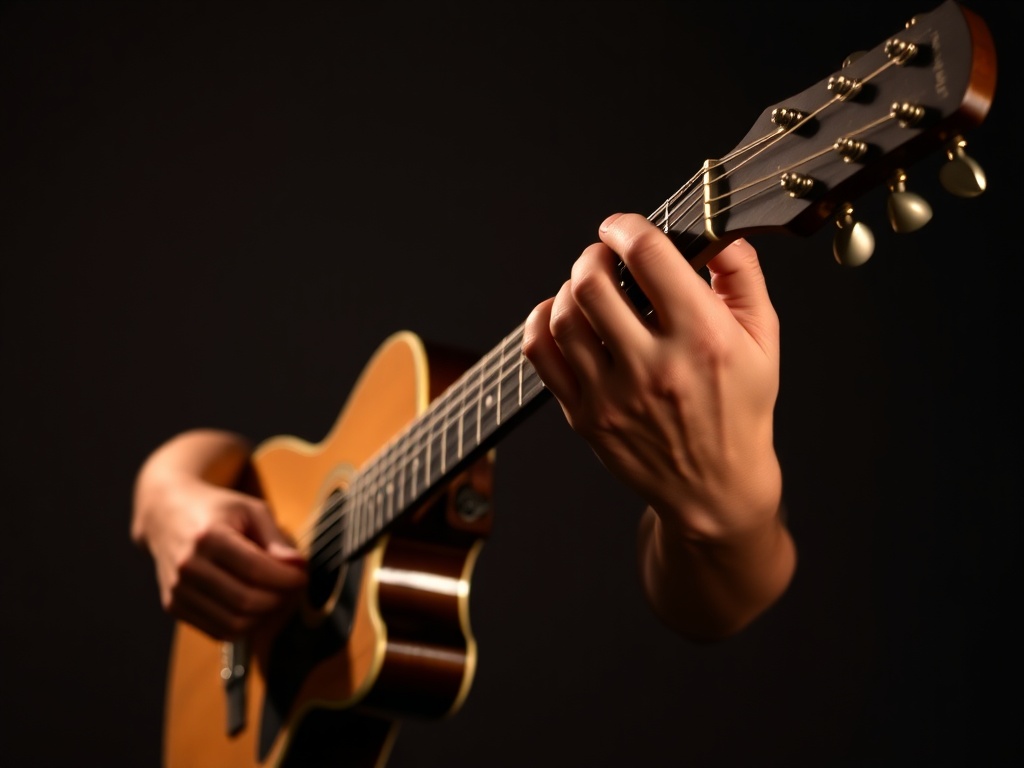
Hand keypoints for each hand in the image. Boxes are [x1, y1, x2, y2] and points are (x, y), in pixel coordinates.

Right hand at [133, 435, 307, 639]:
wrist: (166, 513)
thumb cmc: (215, 509)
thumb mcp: (251, 510)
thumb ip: (275, 539)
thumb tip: (298, 566)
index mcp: (208, 537)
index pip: (256, 570)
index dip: (287, 579)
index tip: (302, 575)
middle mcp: (188, 566)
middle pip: (246, 601)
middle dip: (280, 599)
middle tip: (293, 588)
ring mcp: (177, 590)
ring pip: (234, 623)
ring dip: (264, 617)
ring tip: (276, 597)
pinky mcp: (173, 605)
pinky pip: (217, 631)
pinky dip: (244, 626)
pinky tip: (255, 607)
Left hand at [523, 212, 781, 540]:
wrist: (715, 487)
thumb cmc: (740, 410)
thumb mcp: (763, 341)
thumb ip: (742, 277)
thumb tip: (717, 233)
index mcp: (704, 339)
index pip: (648, 256)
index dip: (625, 227)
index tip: (621, 227)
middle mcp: (655, 367)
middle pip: (593, 282)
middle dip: (593, 256)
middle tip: (603, 257)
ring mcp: (614, 396)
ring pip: (564, 315)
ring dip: (570, 287)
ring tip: (588, 288)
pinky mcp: (586, 418)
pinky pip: (541, 355)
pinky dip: (542, 322)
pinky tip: (560, 315)